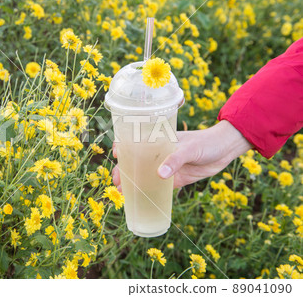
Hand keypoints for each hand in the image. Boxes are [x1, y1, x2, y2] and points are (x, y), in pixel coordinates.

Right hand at [112, 120, 251, 189]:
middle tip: (117, 182)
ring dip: (133, 184)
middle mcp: (158, 154)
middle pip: (136, 162)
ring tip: (122, 193)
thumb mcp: (189, 148)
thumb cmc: (205, 142)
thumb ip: (175, 160)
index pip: (135, 142)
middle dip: (124, 171)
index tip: (116, 155)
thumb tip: (160, 175)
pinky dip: (149, 193)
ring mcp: (166, 168)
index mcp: (158, 140)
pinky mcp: (175, 180)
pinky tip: (140, 200)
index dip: (122, 147)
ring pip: (145, 176)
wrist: (225, 151)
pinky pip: (159, 188)